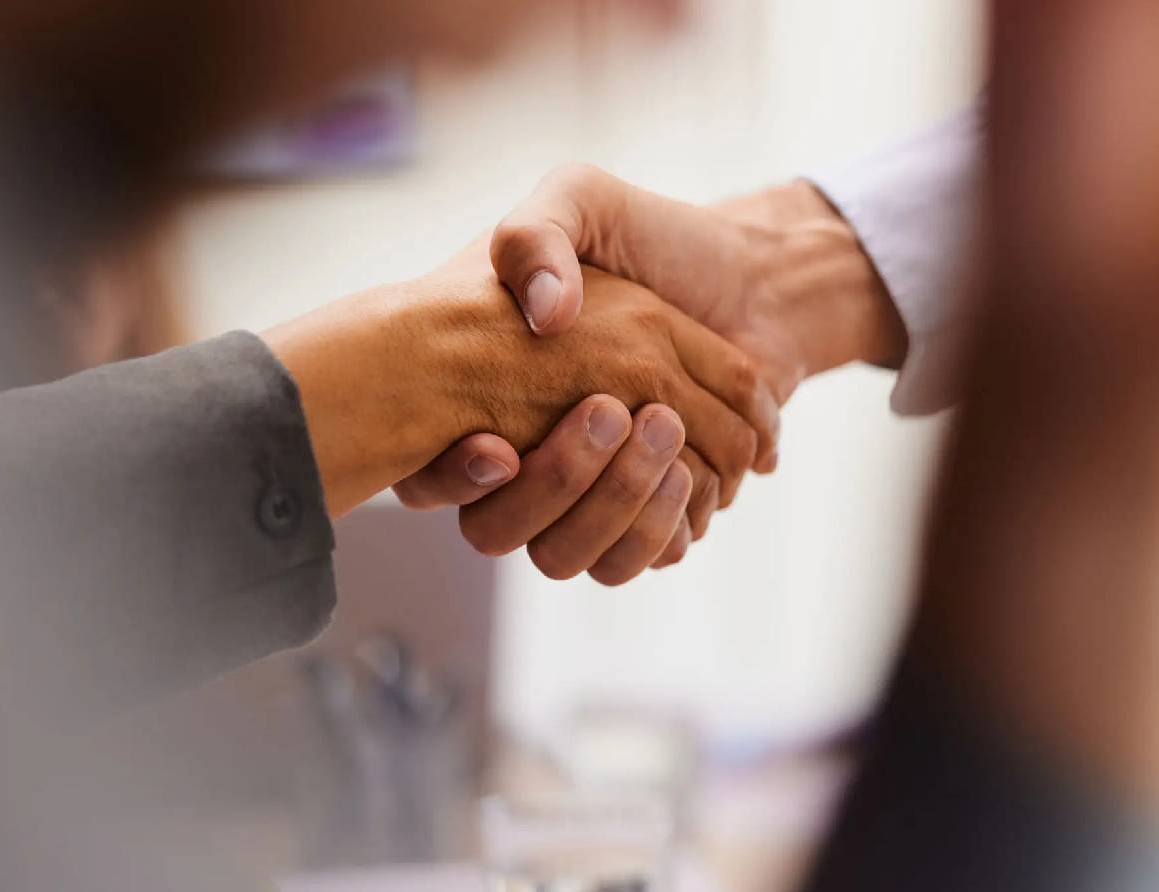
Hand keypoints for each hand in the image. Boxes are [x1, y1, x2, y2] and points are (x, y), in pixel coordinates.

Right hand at [405, 168, 899, 580]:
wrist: (752, 276)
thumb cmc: (654, 238)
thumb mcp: (579, 202)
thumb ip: (534, 238)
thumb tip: (545, 319)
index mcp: (495, 392)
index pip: (436, 473)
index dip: (453, 476)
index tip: (497, 443)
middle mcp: (535, 454)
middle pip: (509, 529)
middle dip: (563, 480)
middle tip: (611, 409)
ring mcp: (597, 490)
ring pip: (576, 553)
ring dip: (620, 500)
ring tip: (661, 426)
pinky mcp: (659, 511)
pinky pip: (648, 553)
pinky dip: (672, 518)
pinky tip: (694, 466)